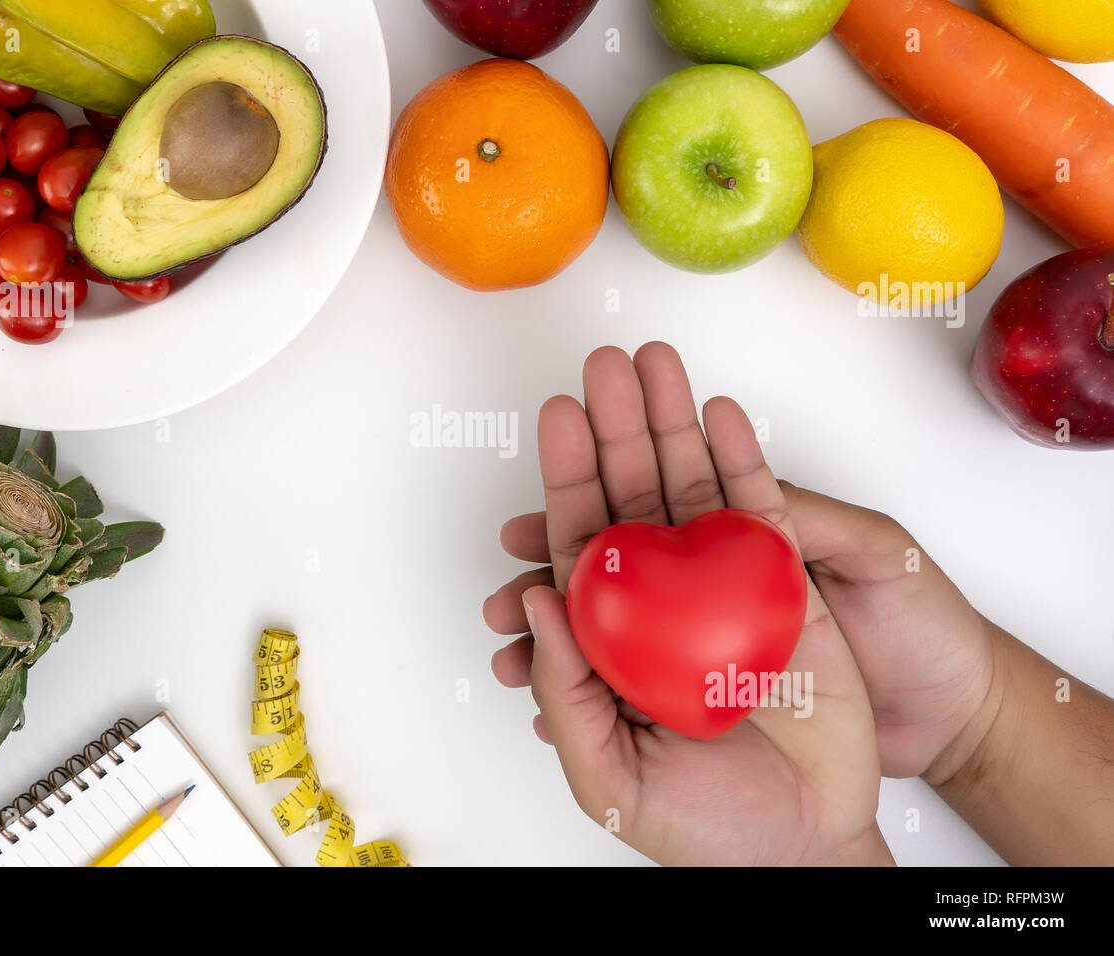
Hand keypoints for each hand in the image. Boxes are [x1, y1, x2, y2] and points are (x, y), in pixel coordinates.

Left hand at [483, 343, 890, 864]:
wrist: (804, 847)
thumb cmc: (703, 826)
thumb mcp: (608, 774)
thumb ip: (567, 689)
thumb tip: (539, 600)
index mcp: (614, 636)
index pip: (583, 542)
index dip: (569, 478)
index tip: (558, 418)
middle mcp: (664, 599)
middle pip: (635, 496)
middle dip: (617, 428)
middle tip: (603, 366)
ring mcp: (725, 587)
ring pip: (693, 490)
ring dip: (673, 424)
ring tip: (655, 364)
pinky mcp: (785, 589)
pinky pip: (761, 513)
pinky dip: (742, 461)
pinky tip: (718, 414)